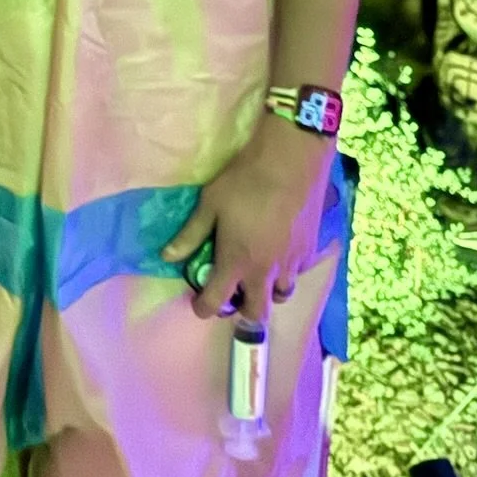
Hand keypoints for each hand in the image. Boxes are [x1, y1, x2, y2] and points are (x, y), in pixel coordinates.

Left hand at [162, 120, 332, 318]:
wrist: (290, 163)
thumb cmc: (244, 182)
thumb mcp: (209, 204)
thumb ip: (190, 235)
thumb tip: (167, 256)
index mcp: (236, 262)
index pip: (217, 301)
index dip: (204, 308)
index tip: (199, 305)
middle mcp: (265, 271)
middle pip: (257, 313)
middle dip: (243, 311)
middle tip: (233, 293)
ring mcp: (291, 263)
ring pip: (281, 295)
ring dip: (267, 292)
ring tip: (258, 275)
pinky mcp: (309, 250)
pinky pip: (297, 273)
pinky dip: (286, 272)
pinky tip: (279, 254)